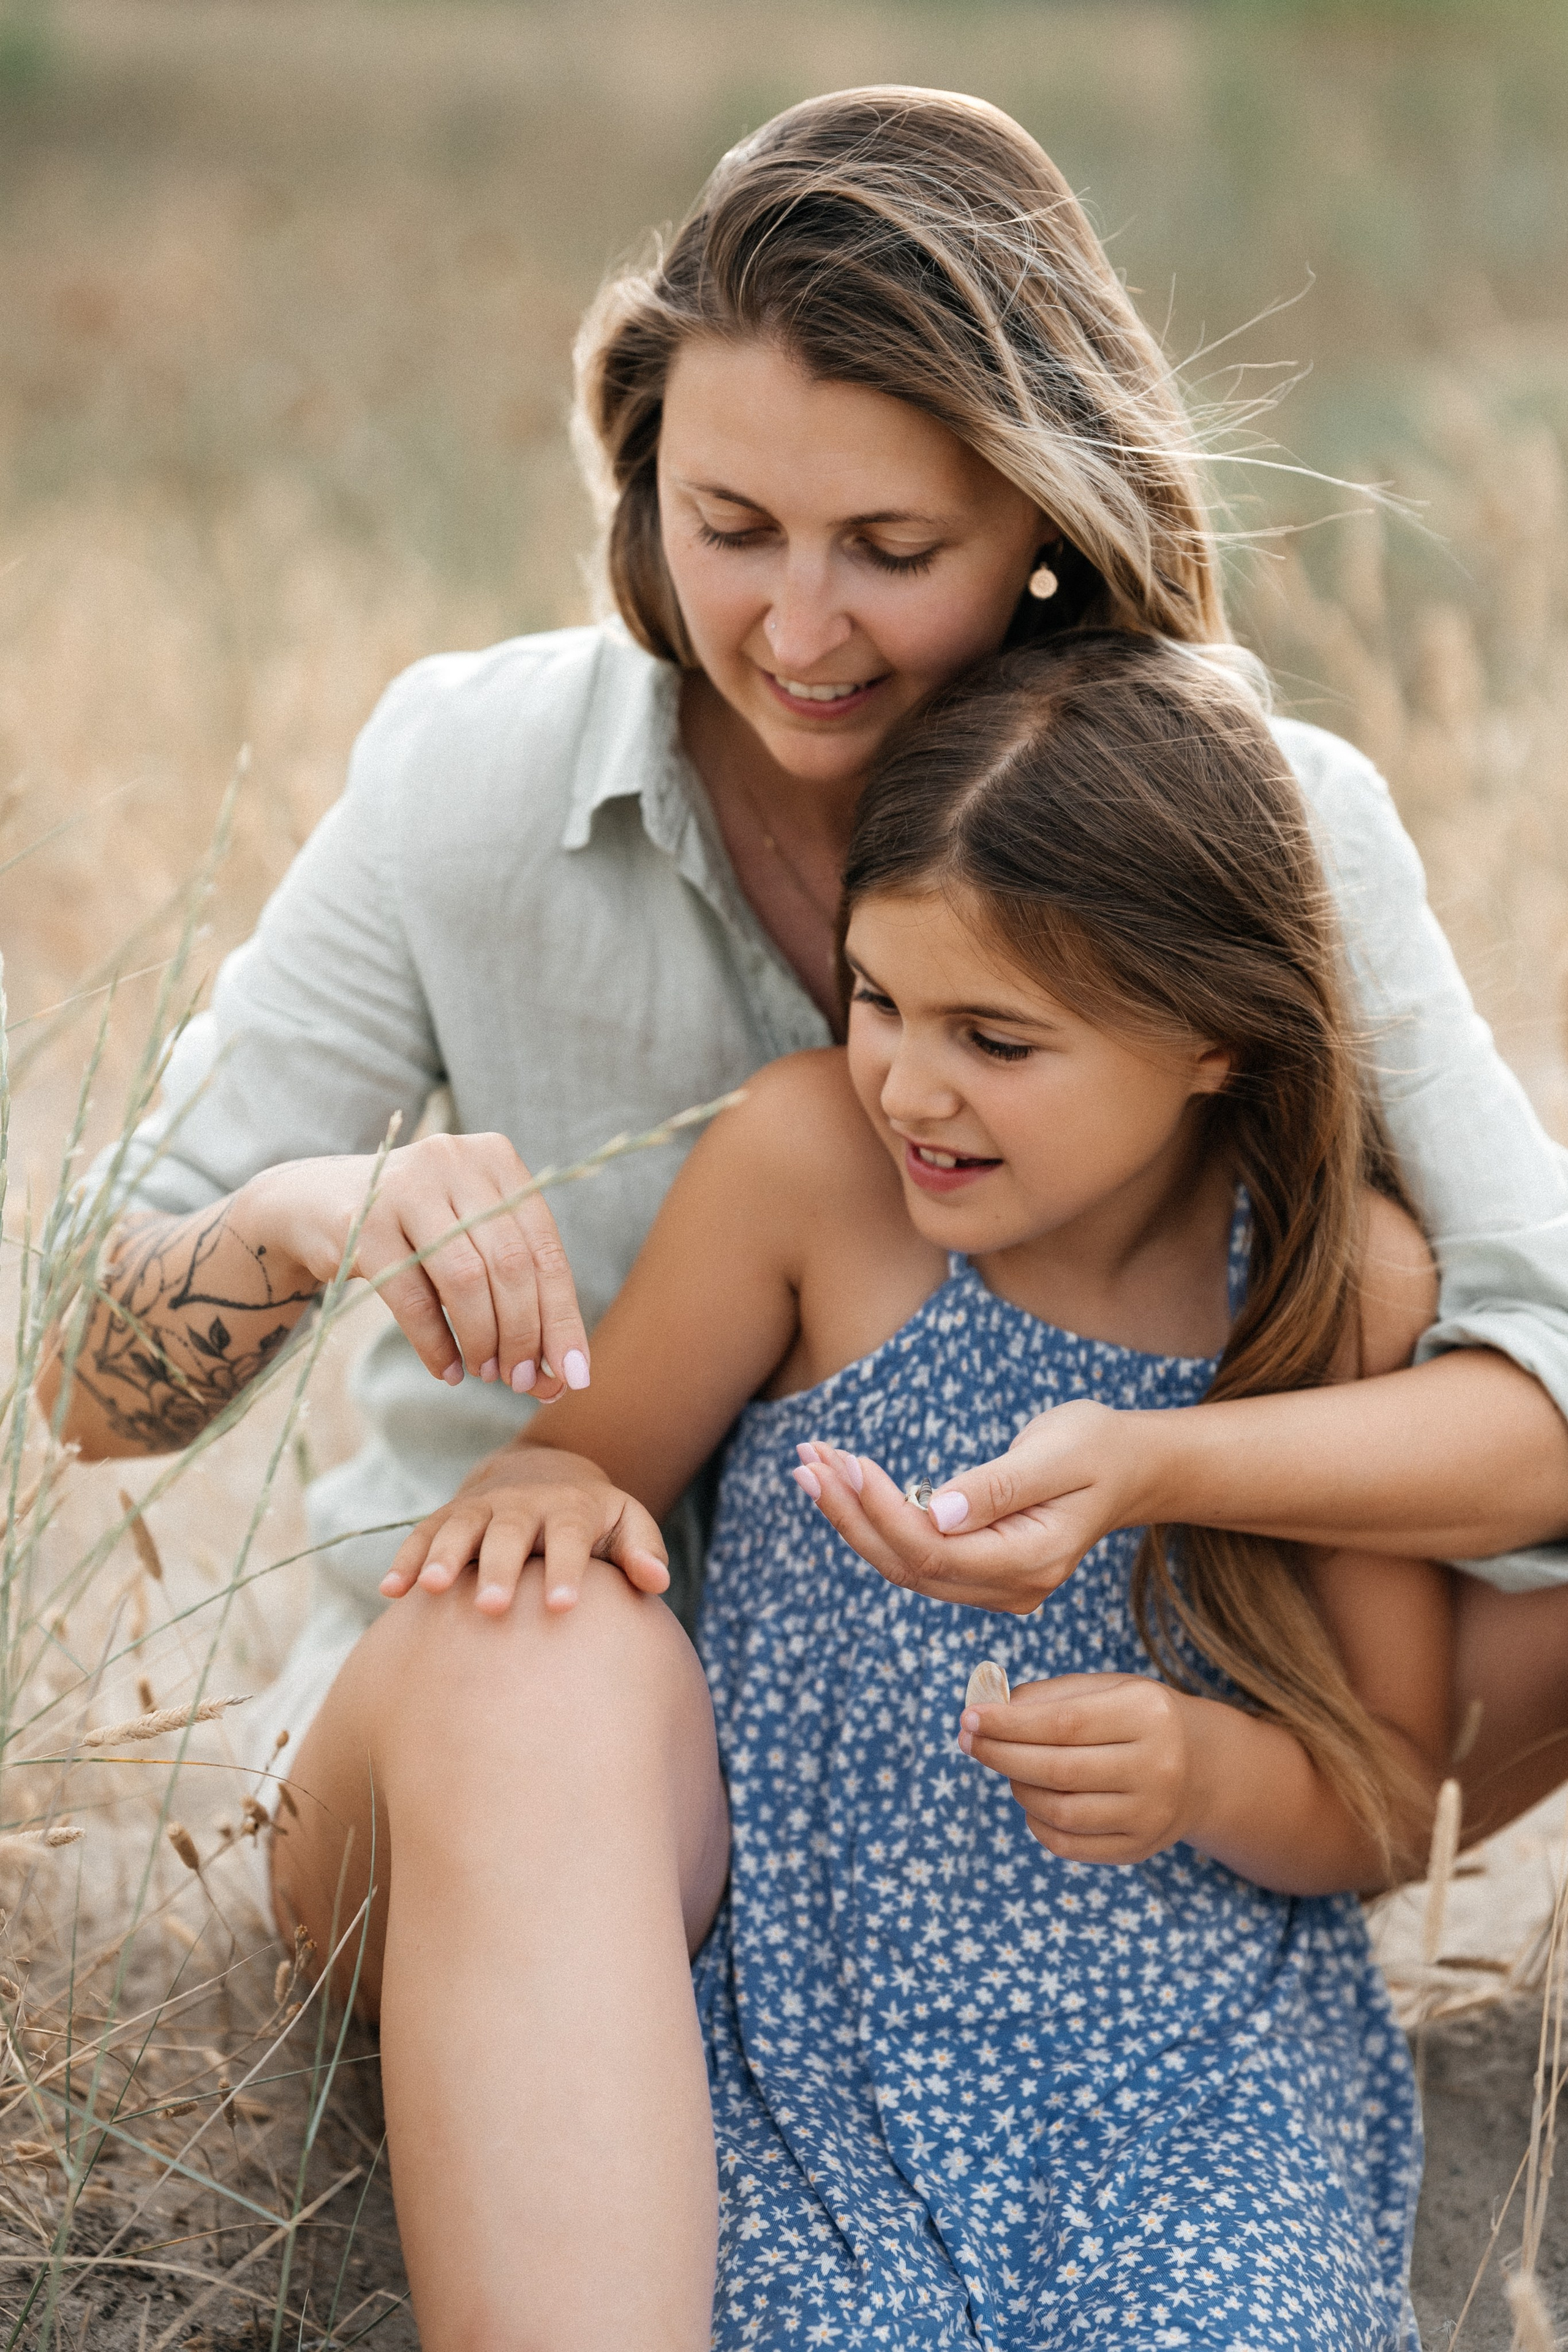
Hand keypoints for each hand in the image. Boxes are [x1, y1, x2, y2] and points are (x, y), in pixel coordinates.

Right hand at [244, 1132, 589, 1397]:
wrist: (313, 1203)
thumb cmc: (415, 1230)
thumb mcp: (471, 1239)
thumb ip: (518, 1291)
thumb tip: (562, 1376)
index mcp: (497, 1159)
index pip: (546, 1248)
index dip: (563, 1317)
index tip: (575, 1374)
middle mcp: (456, 1160)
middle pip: (511, 1265)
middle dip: (525, 1335)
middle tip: (523, 1382)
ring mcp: (407, 1187)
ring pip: (465, 1280)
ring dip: (483, 1340)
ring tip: (487, 1373)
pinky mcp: (363, 1223)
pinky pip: (412, 1298)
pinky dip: (436, 1344)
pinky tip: (448, 1370)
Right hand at [380, 1449, 669, 1614]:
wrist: (543, 1471)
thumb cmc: (593, 1517)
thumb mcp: (626, 1521)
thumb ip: (644, 1549)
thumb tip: (657, 1582)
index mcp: (569, 1508)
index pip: (568, 1536)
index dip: (566, 1568)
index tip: (564, 1605)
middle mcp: (521, 1504)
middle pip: (508, 1532)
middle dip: (498, 1567)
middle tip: (492, 1607)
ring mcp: (480, 1508)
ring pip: (459, 1528)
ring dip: (444, 1557)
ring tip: (435, 1589)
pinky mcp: (448, 1516)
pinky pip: (423, 1534)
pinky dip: (407, 1560)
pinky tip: (391, 1591)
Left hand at [791, 1400, 1154, 1613]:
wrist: (1131, 1466)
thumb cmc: (1098, 1447)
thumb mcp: (1058, 1454)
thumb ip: (999, 1487)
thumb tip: (936, 1511)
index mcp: (1031, 1562)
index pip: (933, 1549)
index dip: (881, 1511)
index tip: (843, 1463)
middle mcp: (1010, 1588)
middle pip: (908, 1563)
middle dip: (850, 1513)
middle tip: (806, 1460)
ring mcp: (995, 1586)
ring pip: (903, 1563)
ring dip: (851, 1516)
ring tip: (810, 1465)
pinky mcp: (980, 1570)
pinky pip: (914, 1554)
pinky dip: (873, 1519)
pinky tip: (841, 1484)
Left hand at [959, 1671, 1192, 1862]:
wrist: (1201, 1768)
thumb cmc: (1135, 1718)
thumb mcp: (1104, 1690)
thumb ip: (1046, 1697)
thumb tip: (985, 1711)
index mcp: (1148, 1714)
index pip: (1063, 1723)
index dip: (1009, 1724)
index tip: (969, 1718)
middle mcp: (1157, 1767)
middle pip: (1058, 1770)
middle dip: (1001, 1755)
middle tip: (968, 1741)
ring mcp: (1151, 1814)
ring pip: (1060, 1812)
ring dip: (1018, 1788)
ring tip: (1009, 1767)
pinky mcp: (1139, 1848)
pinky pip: (1069, 1845)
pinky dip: (1037, 1823)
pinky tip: (1033, 1799)